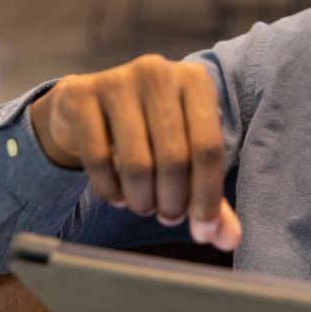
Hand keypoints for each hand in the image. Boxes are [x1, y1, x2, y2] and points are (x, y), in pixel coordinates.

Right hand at [29, 54, 241, 250]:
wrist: (88, 105)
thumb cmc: (149, 131)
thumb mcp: (185, 153)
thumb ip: (208, 194)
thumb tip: (229, 239)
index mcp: (195, 80)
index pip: (209, 148)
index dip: (207, 196)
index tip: (203, 231)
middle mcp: (159, 72)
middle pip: (175, 158)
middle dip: (173, 202)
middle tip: (168, 217)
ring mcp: (117, 80)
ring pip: (137, 163)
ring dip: (142, 200)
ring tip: (144, 205)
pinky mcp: (80, 95)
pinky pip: (98, 160)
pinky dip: (110, 190)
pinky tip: (117, 195)